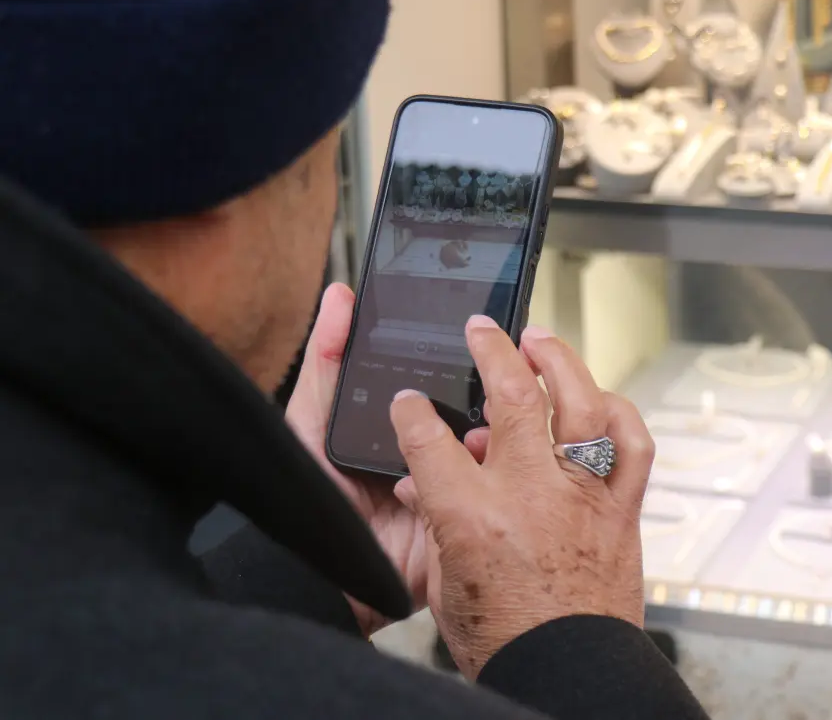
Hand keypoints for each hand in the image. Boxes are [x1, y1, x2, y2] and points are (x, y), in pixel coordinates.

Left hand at [284, 283, 485, 635]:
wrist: (305, 572)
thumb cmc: (302, 499)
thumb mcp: (309, 420)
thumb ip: (327, 361)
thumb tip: (340, 295)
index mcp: (403, 432)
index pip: (443, 391)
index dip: (464, 367)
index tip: (482, 339)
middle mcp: (430, 459)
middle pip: (474, 419)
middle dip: (487, 399)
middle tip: (492, 381)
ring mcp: (449, 494)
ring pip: (489, 458)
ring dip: (490, 439)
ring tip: (481, 427)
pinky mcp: (461, 530)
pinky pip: (486, 502)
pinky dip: (487, 483)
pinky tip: (480, 464)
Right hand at [390, 315, 654, 678]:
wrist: (570, 672)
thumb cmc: (508, 639)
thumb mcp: (446, 583)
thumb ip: (438, 521)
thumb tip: (423, 483)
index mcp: (474, 518)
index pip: (429, 440)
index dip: (410, 412)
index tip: (408, 401)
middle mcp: (531, 495)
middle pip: (510, 396)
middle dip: (490, 350)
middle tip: (482, 330)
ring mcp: (582, 496)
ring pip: (580, 405)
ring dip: (560, 363)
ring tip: (542, 342)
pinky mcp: (620, 508)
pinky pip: (633, 445)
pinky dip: (620, 415)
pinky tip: (601, 401)